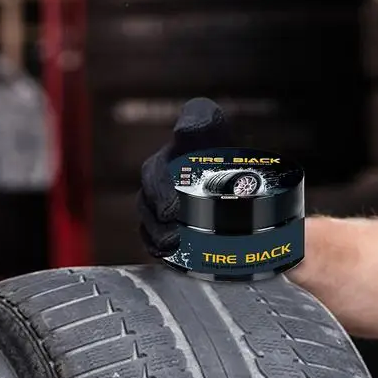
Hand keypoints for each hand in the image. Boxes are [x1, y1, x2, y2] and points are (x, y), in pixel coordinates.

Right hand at [137, 97, 232, 257]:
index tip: (171, 209)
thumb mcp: (207, 120)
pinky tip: (172, 259)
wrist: (228, 163)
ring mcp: (161, 208)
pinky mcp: (168, 227)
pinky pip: (155, 241)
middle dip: (156, 222)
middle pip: (149, 206)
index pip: (154, 176)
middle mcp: (157, 185)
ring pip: (150, 225)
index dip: (159, 192)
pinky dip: (160, 252)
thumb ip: (198, 118)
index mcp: (162, 162)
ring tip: (171, 248)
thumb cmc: (213, 139)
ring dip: (156, 239)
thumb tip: (184, 131)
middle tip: (172, 233)